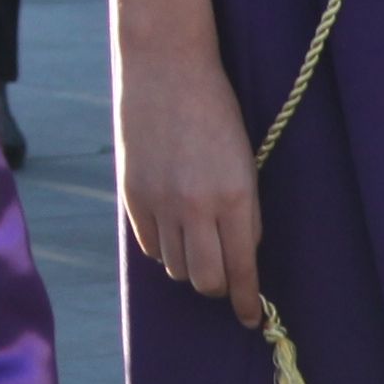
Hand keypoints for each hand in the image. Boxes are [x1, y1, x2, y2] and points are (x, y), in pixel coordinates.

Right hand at [102, 0, 267, 328]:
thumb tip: (242, 254)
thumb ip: (243, 209)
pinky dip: (164, 246)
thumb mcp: (243, 159)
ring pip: (175, 266)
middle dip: (218, 287)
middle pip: (205, 280)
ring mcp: (159, 201)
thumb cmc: (214, 108)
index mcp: (235, 196)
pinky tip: (173, 228)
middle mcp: (196, 206)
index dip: (246, 301)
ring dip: (190, 263)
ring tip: (198, 242)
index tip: (252, 319)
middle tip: (226, 277)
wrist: (166, 65)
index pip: (242, 269)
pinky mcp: (132, 194)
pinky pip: (149, 245)